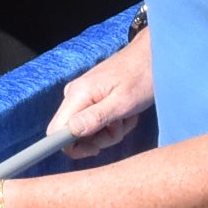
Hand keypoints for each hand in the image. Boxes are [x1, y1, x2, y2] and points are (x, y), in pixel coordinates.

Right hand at [53, 39, 154, 157]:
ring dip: (111, 132)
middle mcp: (74, 96)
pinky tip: (126, 113)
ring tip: (127, 116)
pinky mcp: (92, 100)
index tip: (96, 150)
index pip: (55, 131)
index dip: (70, 147)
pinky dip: (113, 124)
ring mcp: (83, 98)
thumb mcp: (122, 102)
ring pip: (88, 132)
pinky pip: (96, 123)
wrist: (152, 56)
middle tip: (121, 126)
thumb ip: (96, 117)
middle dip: (100, 139)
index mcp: (77, 95)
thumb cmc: (141, 76)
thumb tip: (70, 132)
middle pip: (74, 135)